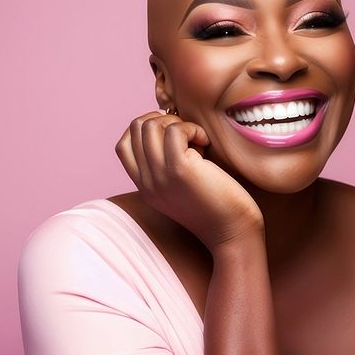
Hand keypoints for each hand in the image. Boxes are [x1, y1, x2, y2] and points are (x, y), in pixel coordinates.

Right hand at [115, 109, 262, 252]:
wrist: (231, 234)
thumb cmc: (217, 205)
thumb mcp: (180, 185)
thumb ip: (167, 164)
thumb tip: (169, 125)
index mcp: (144, 186)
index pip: (123, 145)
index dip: (146, 128)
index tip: (172, 133)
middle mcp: (146, 182)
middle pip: (136, 128)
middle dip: (163, 120)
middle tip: (188, 135)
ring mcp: (159, 176)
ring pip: (151, 126)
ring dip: (178, 123)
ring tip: (198, 140)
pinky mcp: (179, 170)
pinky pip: (175, 130)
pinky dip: (192, 128)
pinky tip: (205, 143)